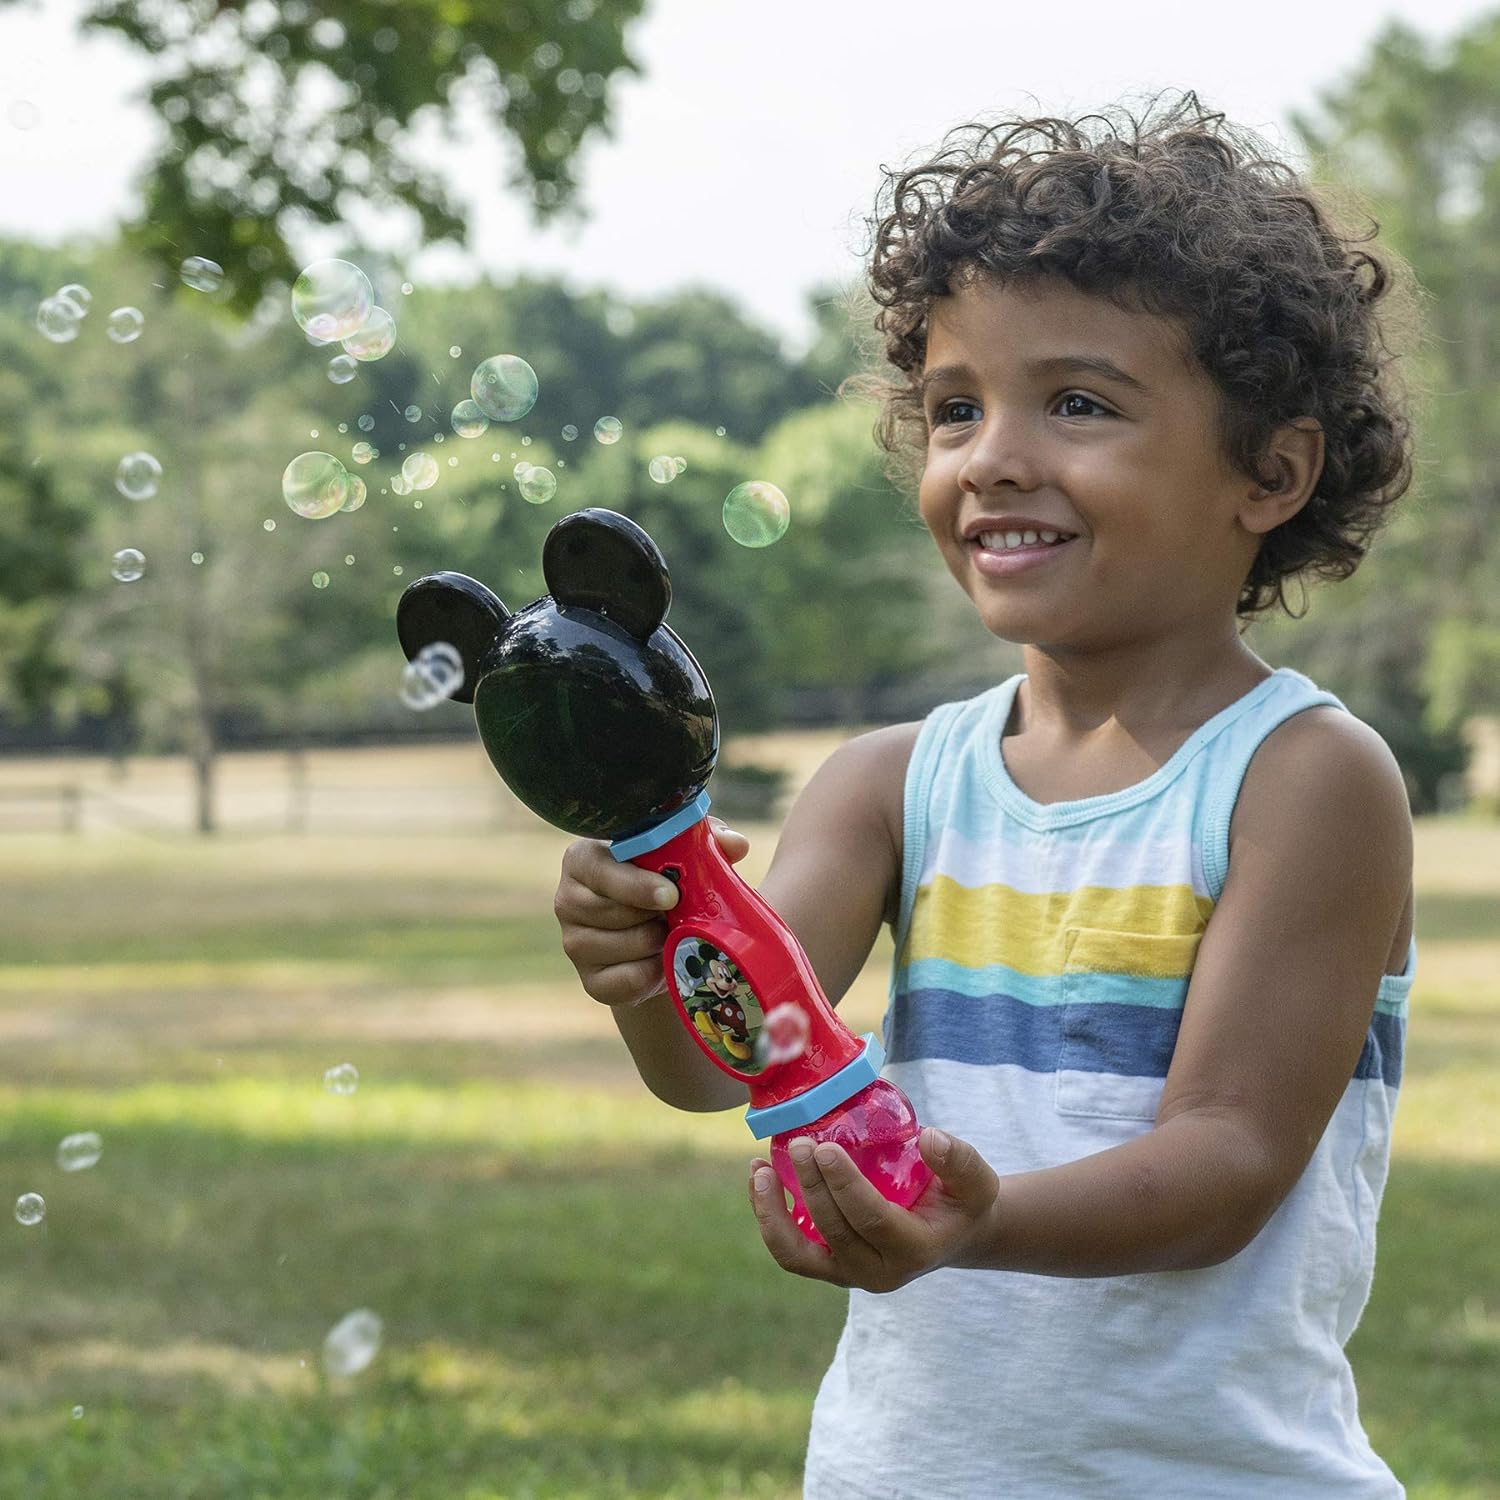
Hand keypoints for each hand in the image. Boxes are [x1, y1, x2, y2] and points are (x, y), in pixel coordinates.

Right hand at [554, 818, 749, 1006]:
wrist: (665, 936)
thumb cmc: (671, 881)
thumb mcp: (689, 854)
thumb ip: (710, 841)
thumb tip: (734, 844)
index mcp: (584, 858)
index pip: (600, 869)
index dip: (636, 884)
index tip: (672, 895)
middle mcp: (568, 899)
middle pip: (609, 911)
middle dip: (652, 916)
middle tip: (675, 913)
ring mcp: (573, 943)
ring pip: (619, 946)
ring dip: (655, 942)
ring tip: (670, 932)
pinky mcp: (590, 981)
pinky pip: (623, 982)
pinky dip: (651, 975)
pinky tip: (663, 960)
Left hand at [748, 1126, 999, 1291]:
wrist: (952, 1234)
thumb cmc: (961, 1201)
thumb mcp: (976, 1180)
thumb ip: (958, 1159)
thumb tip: (928, 1138)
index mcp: (914, 1250)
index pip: (872, 1220)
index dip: (845, 1186)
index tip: (825, 1148)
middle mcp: (878, 1273)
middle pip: (833, 1231)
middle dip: (810, 1186)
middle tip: (799, 1142)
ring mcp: (849, 1275)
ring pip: (798, 1255)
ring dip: (772, 1212)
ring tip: (759, 1169)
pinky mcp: (829, 1268)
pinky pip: (791, 1252)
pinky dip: (770, 1219)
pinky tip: (761, 1178)